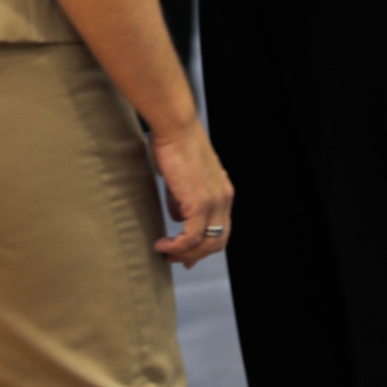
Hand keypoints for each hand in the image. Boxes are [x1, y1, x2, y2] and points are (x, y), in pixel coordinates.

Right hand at [150, 119, 233, 267]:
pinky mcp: (199, 203)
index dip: (205, 246)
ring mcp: (214, 201)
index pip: (221, 228)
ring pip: (205, 244)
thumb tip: (178, 214)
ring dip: (184, 254)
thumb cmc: (174, 144)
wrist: (175, 127)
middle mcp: (224, 198)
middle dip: (195, 255)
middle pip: (217, 241)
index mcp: (223, 190)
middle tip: (175, 259)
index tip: (187, 254)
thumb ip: (184, 196)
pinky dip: (176, 247)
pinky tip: (162, 245)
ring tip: (164, 253)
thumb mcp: (183, 177)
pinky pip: (190, 238)